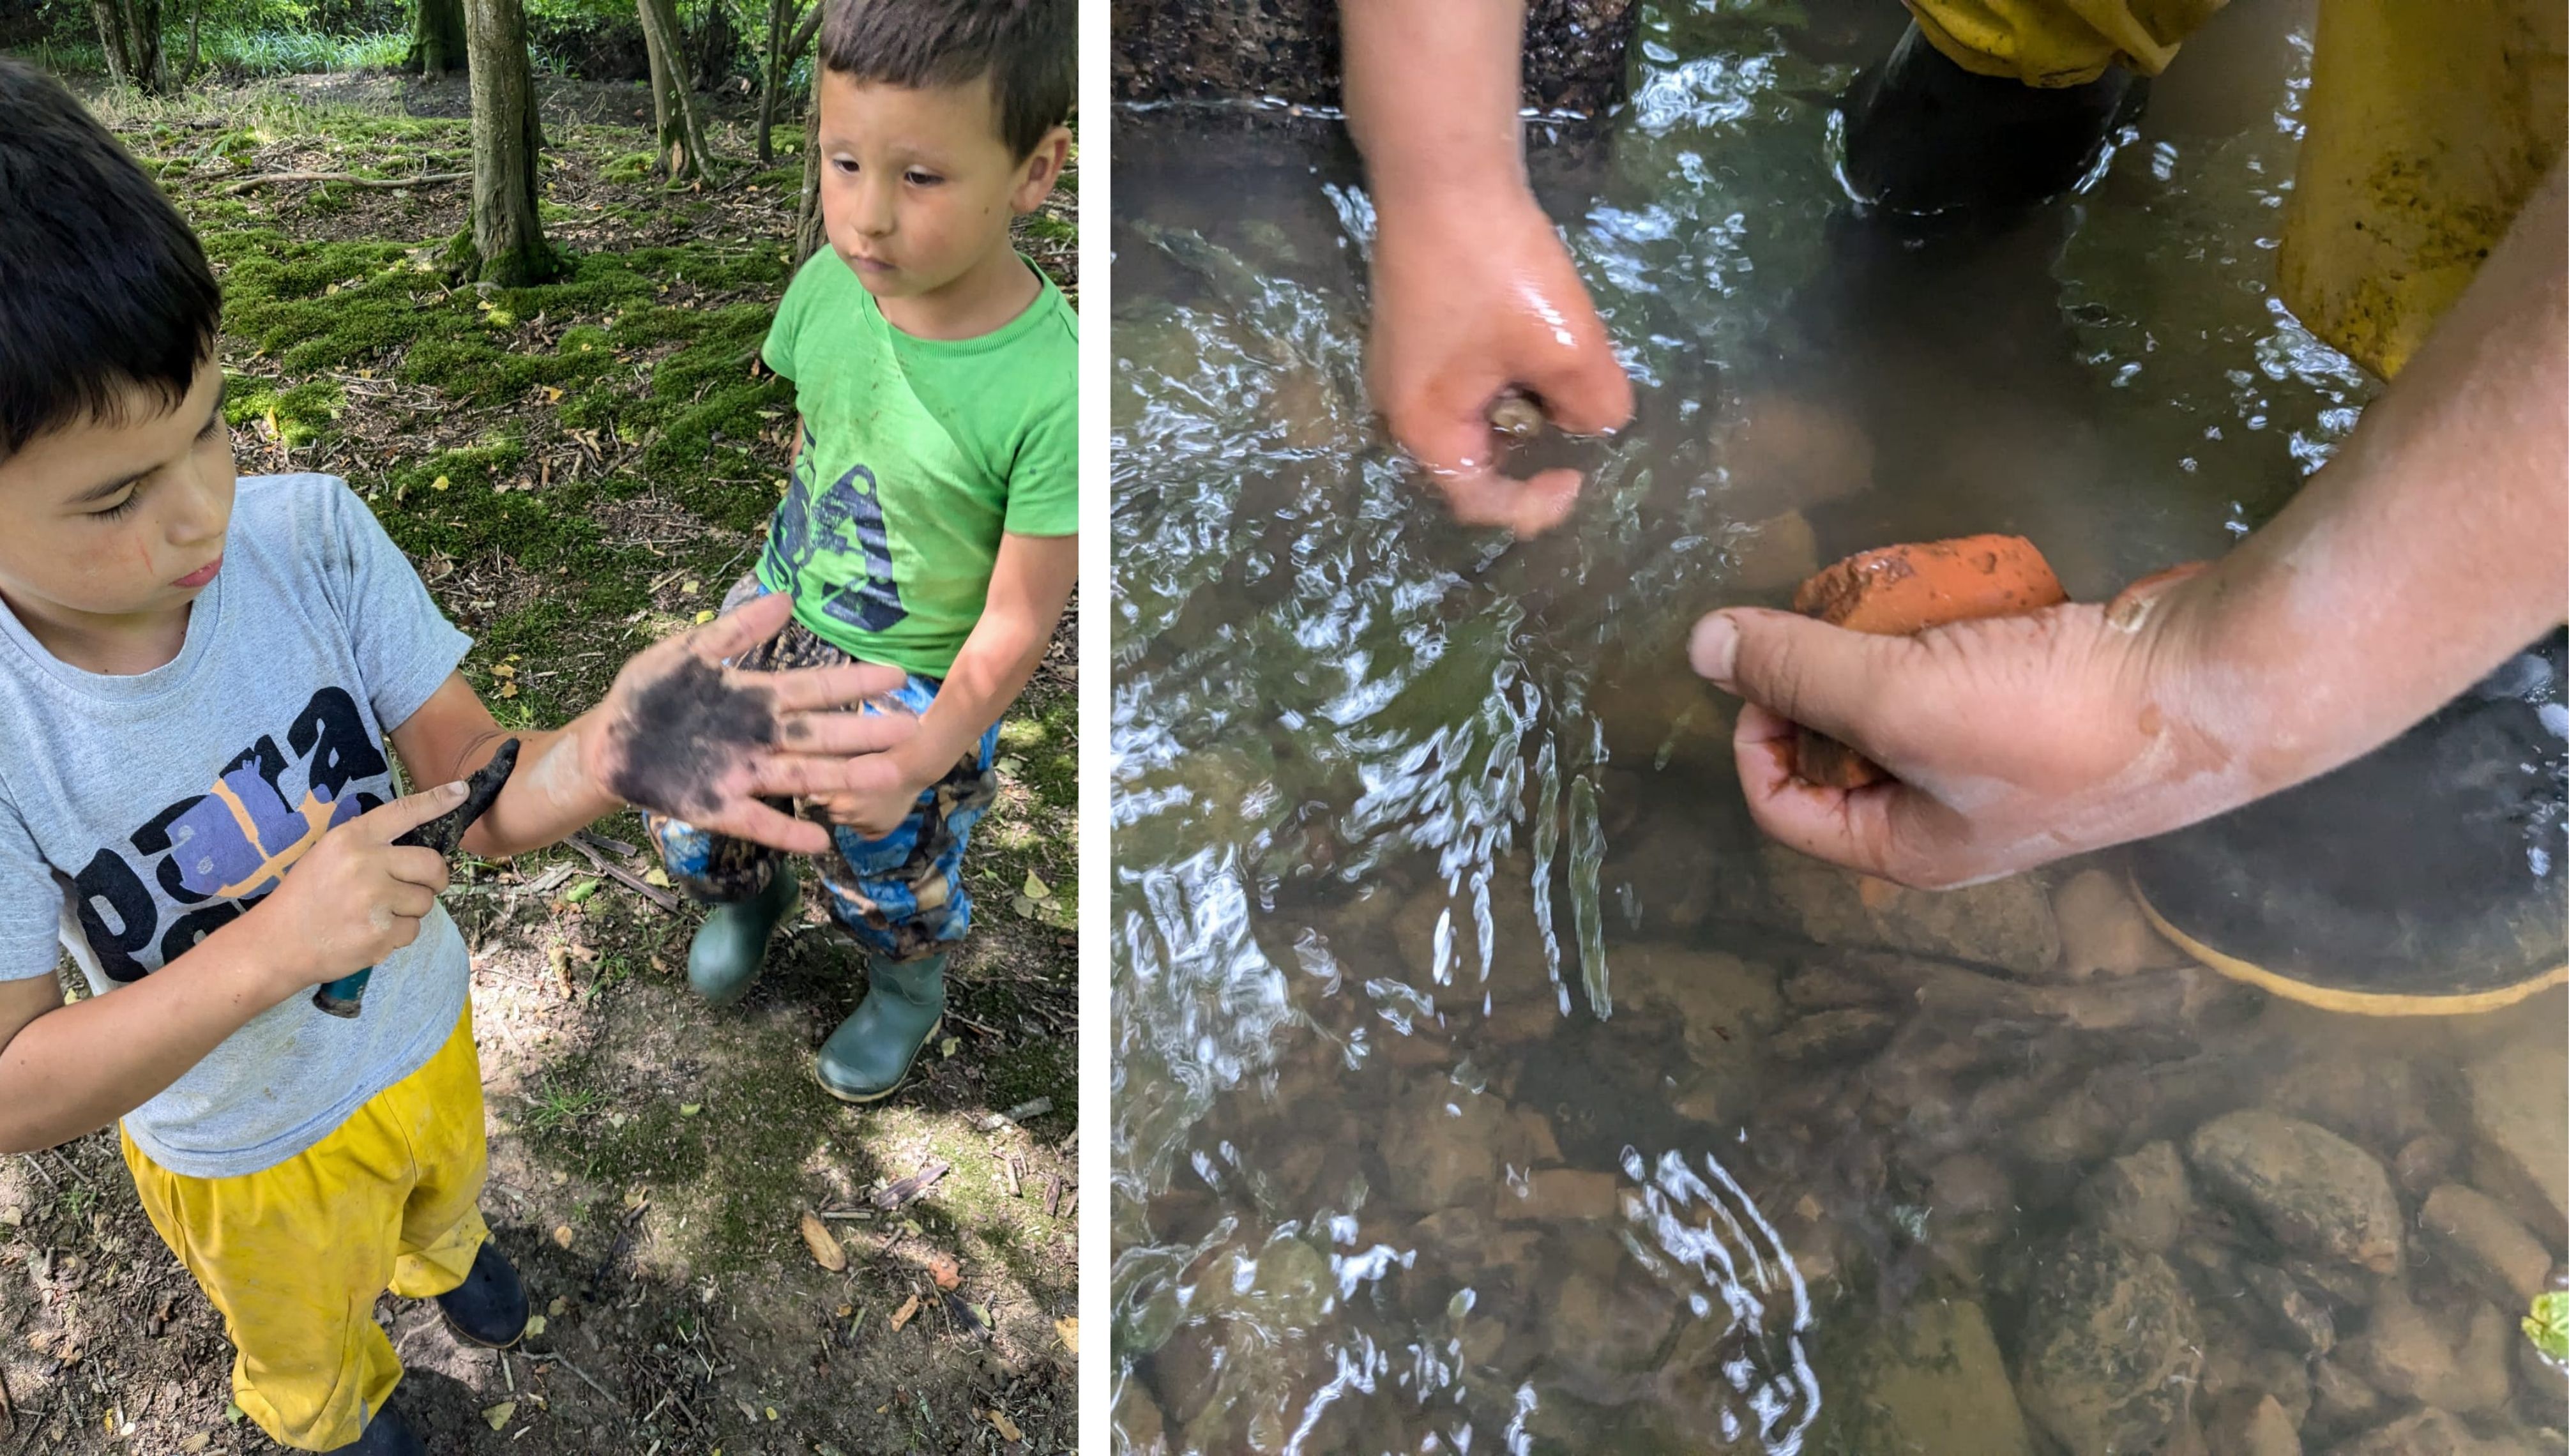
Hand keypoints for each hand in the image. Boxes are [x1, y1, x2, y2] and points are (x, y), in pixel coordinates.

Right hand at [252, 781, 461, 992]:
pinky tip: (370, 932)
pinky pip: (412, 930)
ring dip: (410, 909)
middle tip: (423, 885)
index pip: (404, 812)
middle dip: (435, 878)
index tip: (460, 792)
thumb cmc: (306, 896)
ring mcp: (374, 900)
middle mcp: (365, 864)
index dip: (437, 801)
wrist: (276, 943)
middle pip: (432, 865)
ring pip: (425, 901)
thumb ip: (369, 845)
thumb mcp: (328, 855)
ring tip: (377, 913)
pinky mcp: (379, 933)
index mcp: (351, 838)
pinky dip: (398, 934)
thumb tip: (419, 844)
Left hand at [586, 593, 918, 854]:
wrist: (603, 746)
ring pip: (803, 775)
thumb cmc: (647, 696)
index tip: (897, 675)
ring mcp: (743, 773)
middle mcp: (760, 737)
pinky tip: (821, 841)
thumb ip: (735, 630)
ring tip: (889, 776)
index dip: (854, 682)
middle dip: (866, 731)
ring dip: (844, 778)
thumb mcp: (686, 652)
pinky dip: (786, 832)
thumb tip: (787, 599)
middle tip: (913, 728)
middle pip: (822, 734)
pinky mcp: (717, 805)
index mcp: (756, 697)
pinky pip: (757, 821)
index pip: (814, 687)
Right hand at [1367, 185, 1632, 536]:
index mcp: (1424, 427)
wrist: (1442, 173)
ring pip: (1476, 413)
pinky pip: (1466, 377)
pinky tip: (1534, 329)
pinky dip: (1508, 369)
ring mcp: (1403, 367)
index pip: (1478, 501)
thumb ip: (1595, 406)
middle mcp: (1400, 408)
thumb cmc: (1496, 267)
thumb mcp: (1568, 346)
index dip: (1533, 505)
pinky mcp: (1415, 332)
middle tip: (1574, 403)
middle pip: (1477, 457)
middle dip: (1533, 439)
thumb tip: (1596, 423)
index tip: (1577, 477)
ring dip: (1525, 399)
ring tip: (1559, 356)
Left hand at [1687, 565, 2252, 887]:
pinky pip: (1973, 667)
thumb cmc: (2051, 719)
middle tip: (1839, 615)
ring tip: (1905, 599)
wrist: (2217, 683)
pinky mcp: (2053, 704)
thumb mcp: (1897, 696)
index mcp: (1910, 851)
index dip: (1754, 736)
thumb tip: (1700, 645)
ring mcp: (2009, 764)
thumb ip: (1796, 669)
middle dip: (1831, 677)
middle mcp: (1955, 821)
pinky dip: (1961, 629)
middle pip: (1844, 749)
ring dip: (1896, 645)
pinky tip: (1971, 593)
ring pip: (1909, 699)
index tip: (1766, 661)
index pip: (1785, 810)